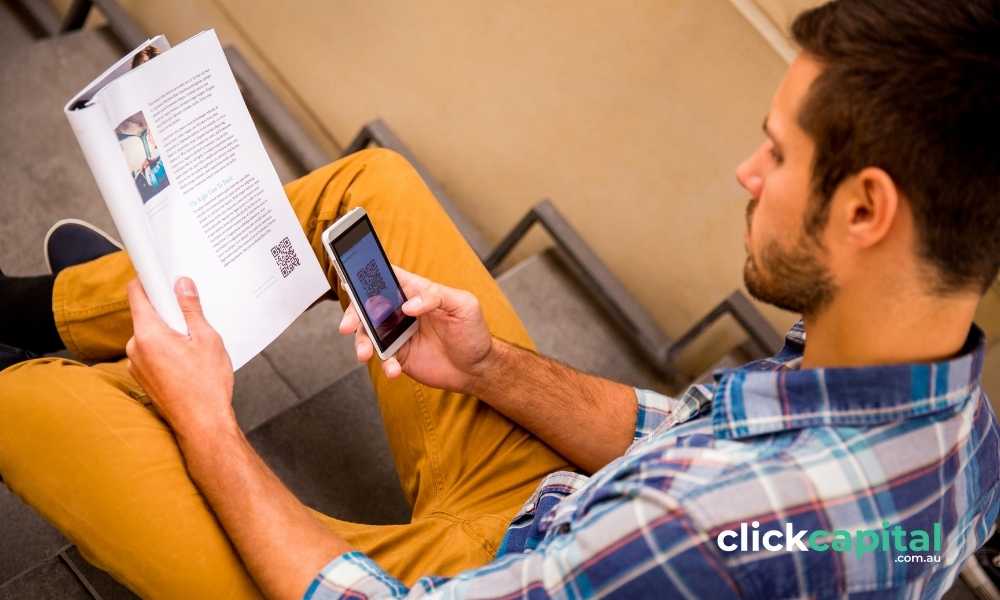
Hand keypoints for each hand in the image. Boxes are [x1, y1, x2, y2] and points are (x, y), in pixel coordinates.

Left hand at [126, 277, 235, 436]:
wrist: (202, 425)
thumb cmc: (206, 386)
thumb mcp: (206, 339)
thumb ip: (191, 309)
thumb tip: (182, 285)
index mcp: (148, 334)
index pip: (137, 293)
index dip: (148, 280)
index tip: (160, 275)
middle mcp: (135, 347)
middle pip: (146, 314)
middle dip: (168, 312)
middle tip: (192, 320)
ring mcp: (136, 364)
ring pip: (150, 334)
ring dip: (169, 333)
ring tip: (194, 347)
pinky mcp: (142, 376)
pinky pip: (151, 351)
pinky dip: (166, 349)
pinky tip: (188, 361)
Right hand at [338, 266, 494, 392]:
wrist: (477, 369)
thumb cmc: (474, 331)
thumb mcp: (464, 305)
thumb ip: (436, 297)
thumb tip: (409, 304)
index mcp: (416, 290)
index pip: (387, 275)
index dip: (365, 273)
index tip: (349, 279)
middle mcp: (402, 309)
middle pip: (368, 304)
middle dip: (353, 313)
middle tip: (348, 326)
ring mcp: (398, 332)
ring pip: (368, 333)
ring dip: (362, 342)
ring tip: (366, 354)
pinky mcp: (398, 354)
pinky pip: (382, 357)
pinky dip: (384, 364)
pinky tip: (394, 370)